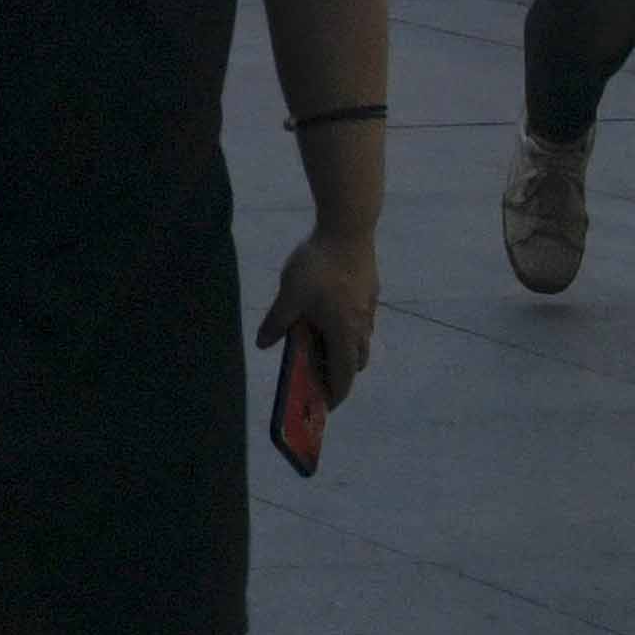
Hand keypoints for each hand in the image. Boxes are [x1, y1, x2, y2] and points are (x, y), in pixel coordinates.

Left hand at [261, 223, 380, 412]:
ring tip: (321, 345)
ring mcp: (370, 307)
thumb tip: (263, 345)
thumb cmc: (317, 265)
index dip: (336, 393)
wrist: (348, 227)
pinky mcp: (371, 291)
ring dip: (344, 349)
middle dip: (340, 373)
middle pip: (356, 360)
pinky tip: (329, 314)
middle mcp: (362, 325)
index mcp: (344, 331)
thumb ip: (277, 322)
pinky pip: (362, 320)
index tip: (327, 406)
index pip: (344, 374)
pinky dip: (348, 328)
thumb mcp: (289, 296)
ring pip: (361, 339)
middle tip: (319, 375)